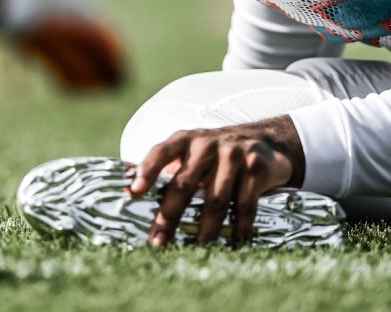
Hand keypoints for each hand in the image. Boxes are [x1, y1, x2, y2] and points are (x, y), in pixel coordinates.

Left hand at [129, 115, 305, 247]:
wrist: (265, 139)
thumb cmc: (215, 152)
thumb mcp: (190, 151)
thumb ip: (163, 167)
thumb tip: (125, 189)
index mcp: (185, 139)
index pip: (161, 152)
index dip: (147, 170)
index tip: (134, 191)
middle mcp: (207, 144)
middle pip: (184, 184)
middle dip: (168, 216)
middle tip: (158, 242)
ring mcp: (233, 155)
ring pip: (215, 201)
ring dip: (204, 231)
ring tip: (194, 250)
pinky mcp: (256, 168)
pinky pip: (244, 206)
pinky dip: (238, 229)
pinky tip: (233, 245)